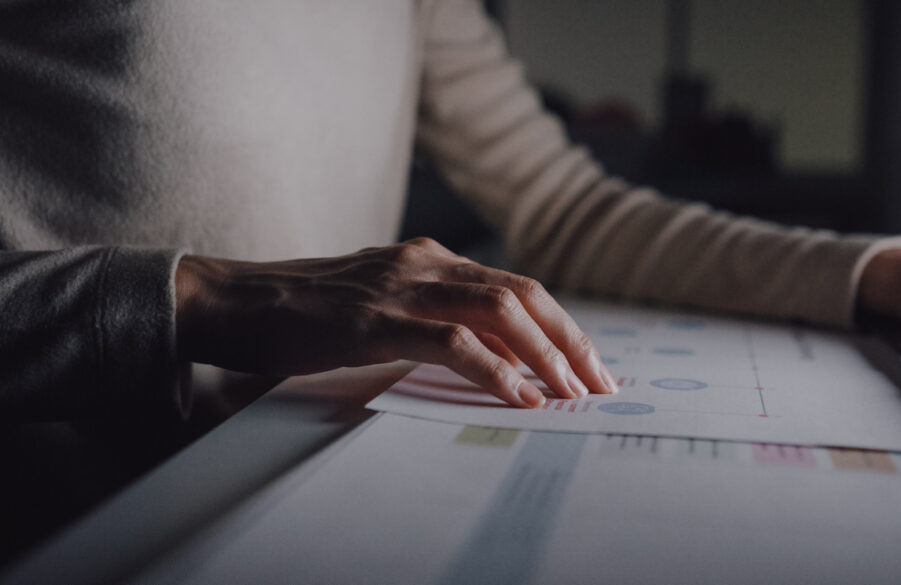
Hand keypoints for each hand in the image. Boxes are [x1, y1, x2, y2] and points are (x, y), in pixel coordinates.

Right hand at [174, 238, 618, 407]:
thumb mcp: (382, 305)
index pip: (518, 289)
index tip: (589, 365)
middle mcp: (427, 263)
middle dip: (571, 342)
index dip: (562, 327)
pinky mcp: (376, 319)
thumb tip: (487, 355)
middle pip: (525, 296)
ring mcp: (403, 287)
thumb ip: (430, 316)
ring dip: (546, 357)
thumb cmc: (306, 311)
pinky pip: (454, 342)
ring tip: (573, 393)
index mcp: (432, 259)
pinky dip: (496, 372)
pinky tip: (520, 397)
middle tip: (602, 384)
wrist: (235, 300)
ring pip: (501, 313)